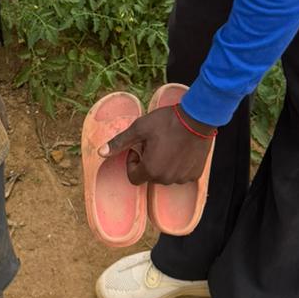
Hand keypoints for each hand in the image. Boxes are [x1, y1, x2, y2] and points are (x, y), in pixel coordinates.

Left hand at [99, 106, 213, 185]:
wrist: (197, 118)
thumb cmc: (167, 122)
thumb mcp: (139, 128)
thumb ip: (120, 142)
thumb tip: (100, 153)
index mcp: (150, 170)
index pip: (133, 177)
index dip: (132, 163)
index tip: (139, 148)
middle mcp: (166, 179)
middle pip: (150, 176)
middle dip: (148, 162)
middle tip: (154, 143)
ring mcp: (182, 178)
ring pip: (166, 176)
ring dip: (163, 164)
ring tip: (168, 145)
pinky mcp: (194, 174)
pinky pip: (180, 174)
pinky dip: (178, 165)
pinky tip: (180, 149)